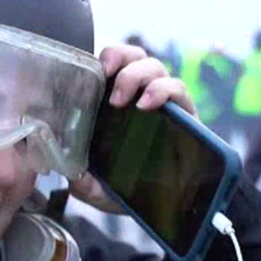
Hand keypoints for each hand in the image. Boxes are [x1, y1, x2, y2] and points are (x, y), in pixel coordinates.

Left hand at [69, 44, 197, 212]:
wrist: (159, 203)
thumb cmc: (123, 187)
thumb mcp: (97, 188)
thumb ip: (84, 183)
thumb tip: (76, 177)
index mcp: (113, 103)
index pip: (112, 64)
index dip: (107, 57)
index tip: (98, 66)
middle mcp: (138, 95)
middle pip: (134, 57)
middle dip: (121, 57)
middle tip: (107, 76)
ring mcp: (162, 102)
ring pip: (155, 67)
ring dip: (138, 75)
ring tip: (125, 101)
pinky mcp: (185, 114)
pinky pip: (178, 89)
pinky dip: (163, 90)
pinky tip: (149, 104)